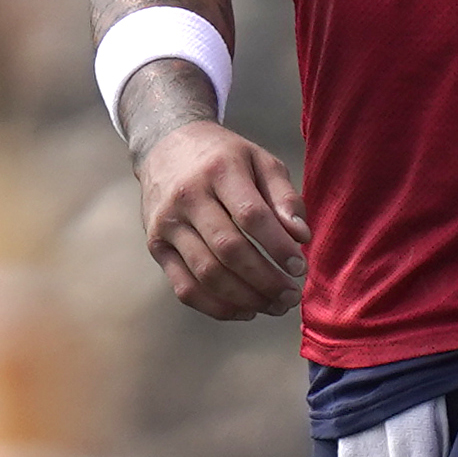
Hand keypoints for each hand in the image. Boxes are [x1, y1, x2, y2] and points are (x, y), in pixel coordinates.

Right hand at [137, 118, 308, 319]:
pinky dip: (217, 307)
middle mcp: (188, 197)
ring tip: (274, 306)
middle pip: (229, 250)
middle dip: (266, 280)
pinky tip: (245, 310)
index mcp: (219, 170)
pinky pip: (184, 287)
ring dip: (246, 298)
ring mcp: (167, 224)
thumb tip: (301, 237)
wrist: (166, 146)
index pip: (251, 216)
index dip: (278, 247)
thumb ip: (285, 197)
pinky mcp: (156, 247)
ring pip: (207, 274)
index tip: (300, 267)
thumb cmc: (223, 158)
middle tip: (292, 296)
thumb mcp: (260, 161)